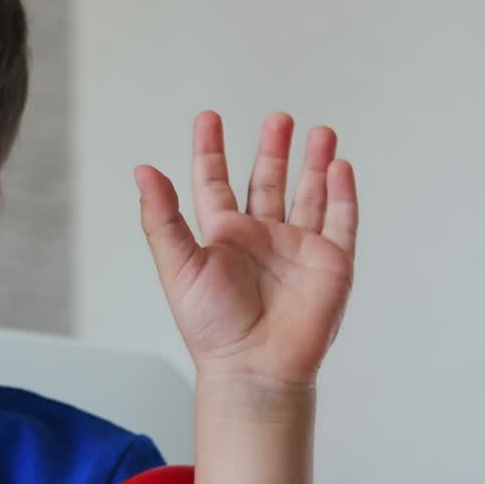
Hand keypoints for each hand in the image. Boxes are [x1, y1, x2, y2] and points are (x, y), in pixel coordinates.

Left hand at [135, 112, 356, 386]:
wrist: (253, 366)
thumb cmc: (210, 324)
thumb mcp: (178, 265)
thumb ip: (162, 218)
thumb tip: (142, 171)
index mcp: (222, 237)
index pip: (215, 183)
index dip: (210, 151)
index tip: (208, 117)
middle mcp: (260, 238)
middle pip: (267, 182)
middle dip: (273, 149)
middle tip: (279, 118)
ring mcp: (297, 248)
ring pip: (308, 195)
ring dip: (314, 164)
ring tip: (320, 131)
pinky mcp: (331, 263)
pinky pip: (341, 220)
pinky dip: (343, 193)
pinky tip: (340, 166)